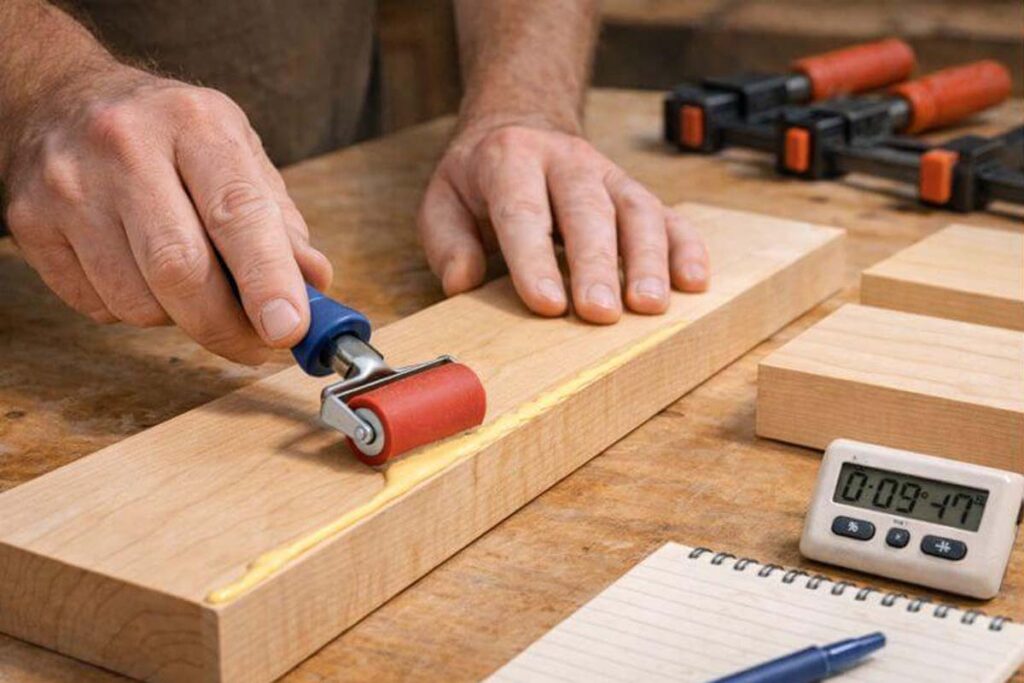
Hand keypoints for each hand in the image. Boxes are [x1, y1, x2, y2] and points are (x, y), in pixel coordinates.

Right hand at [1, 66, 330, 363]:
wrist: (62, 98)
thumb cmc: (169, 136)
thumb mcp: (238, 154)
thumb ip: (280, 223)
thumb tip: (315, 285)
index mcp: (195, 123)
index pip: (237, 212)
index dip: (268, 280)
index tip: (290, 330)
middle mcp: (125, 146)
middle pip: (182, 270)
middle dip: (228, 325)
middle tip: (257, 344)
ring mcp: (70, 185)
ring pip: (138, 301)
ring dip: (178, 316)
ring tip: (186, 280)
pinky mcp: (30, 222)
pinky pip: (98, 307)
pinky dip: (134, 309)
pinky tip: (138, 270)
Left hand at [417, 121, 708, 322]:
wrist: (520, 125)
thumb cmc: (481, 178)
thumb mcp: (443, 200)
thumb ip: (448, 242)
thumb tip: (462, 282)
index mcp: (510, 160)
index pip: (524, 210)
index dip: (535, 258)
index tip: (547, 303)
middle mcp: (565, 162)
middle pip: (587, 210)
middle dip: (597, 264)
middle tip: (601, 313)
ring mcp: (607, 175)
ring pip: (636, 210)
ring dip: (647, 259)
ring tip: (649, 306)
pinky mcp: (634, 192)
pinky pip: (667, 215)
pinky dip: (685, 247)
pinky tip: (693, 282)